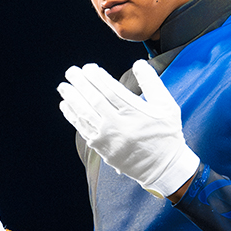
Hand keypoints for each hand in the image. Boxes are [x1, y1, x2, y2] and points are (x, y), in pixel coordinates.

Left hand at [57, 60, 199, 197]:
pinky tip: (66, 105)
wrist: (163, 167)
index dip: (97, 77)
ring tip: (63, 86)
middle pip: (95, 100)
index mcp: (135, 113)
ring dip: (72, 98)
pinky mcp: (101, 148)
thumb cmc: (166, 134)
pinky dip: (72, 116)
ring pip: (85, 114)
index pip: (111, 90)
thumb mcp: (167, 106)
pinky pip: (83, 129)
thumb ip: (152, 83)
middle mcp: (119, 125)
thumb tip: (138, 63)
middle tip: (71, 71)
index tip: (89, 67)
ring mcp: (108, 138)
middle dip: (81, 83)